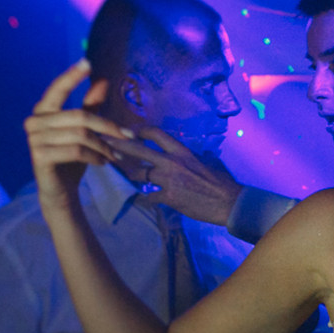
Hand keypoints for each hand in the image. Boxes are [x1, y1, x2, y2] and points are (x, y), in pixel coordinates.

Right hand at [24, 58, 133, 211]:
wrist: (60, 191)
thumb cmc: (72, 158)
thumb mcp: (84, 130)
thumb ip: (91, 105)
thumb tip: (103, 80)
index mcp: (43, 111)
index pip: (58, 89)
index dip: (72, 75)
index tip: (87, 62)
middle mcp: (34, 122)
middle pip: (80, 116)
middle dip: (108, 127)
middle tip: (128, 137)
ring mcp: (34, 139)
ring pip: (80, 135)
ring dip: (104, 146)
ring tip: (115, 155)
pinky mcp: (40, 156)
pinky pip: (76, 151)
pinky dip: (95, 156)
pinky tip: (104, 162)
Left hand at [104, 128, 243, 225]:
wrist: (228, 202)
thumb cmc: (221, 182)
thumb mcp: (204, 162)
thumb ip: (188, 158)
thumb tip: (183, 157)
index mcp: (182, 151)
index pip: (156, 134)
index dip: (140, 130)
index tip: (129, 130)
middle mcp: (172, 162)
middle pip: (139, 150)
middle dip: (120, 144)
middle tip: (105, 141)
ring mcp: (169, 180)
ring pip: (140, 173)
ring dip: (131, 173)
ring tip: (125, 172)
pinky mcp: (169, 198)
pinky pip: (149, 196)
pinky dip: (145, 198)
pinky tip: (141, 199)